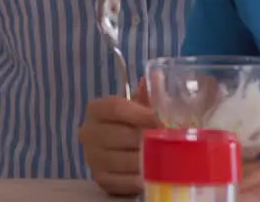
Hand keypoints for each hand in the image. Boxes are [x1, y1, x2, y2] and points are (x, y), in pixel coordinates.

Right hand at [79, 79, 158, 196]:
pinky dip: (141, 179)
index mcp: (96, 109)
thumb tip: (154, 78)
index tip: (160, 121)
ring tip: (167, 159)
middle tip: (170, 142)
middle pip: (121, 135)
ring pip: (124, 160)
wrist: (121, 149)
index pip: (115, 107)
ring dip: (148, 161)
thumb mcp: (140, 106)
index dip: (140, 114)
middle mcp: (88, 132)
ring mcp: (92, 158)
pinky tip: (154, 175)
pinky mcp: (100, 179)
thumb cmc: (133, 123)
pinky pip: (123, 181)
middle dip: (148, 139)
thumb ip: (147, 95)